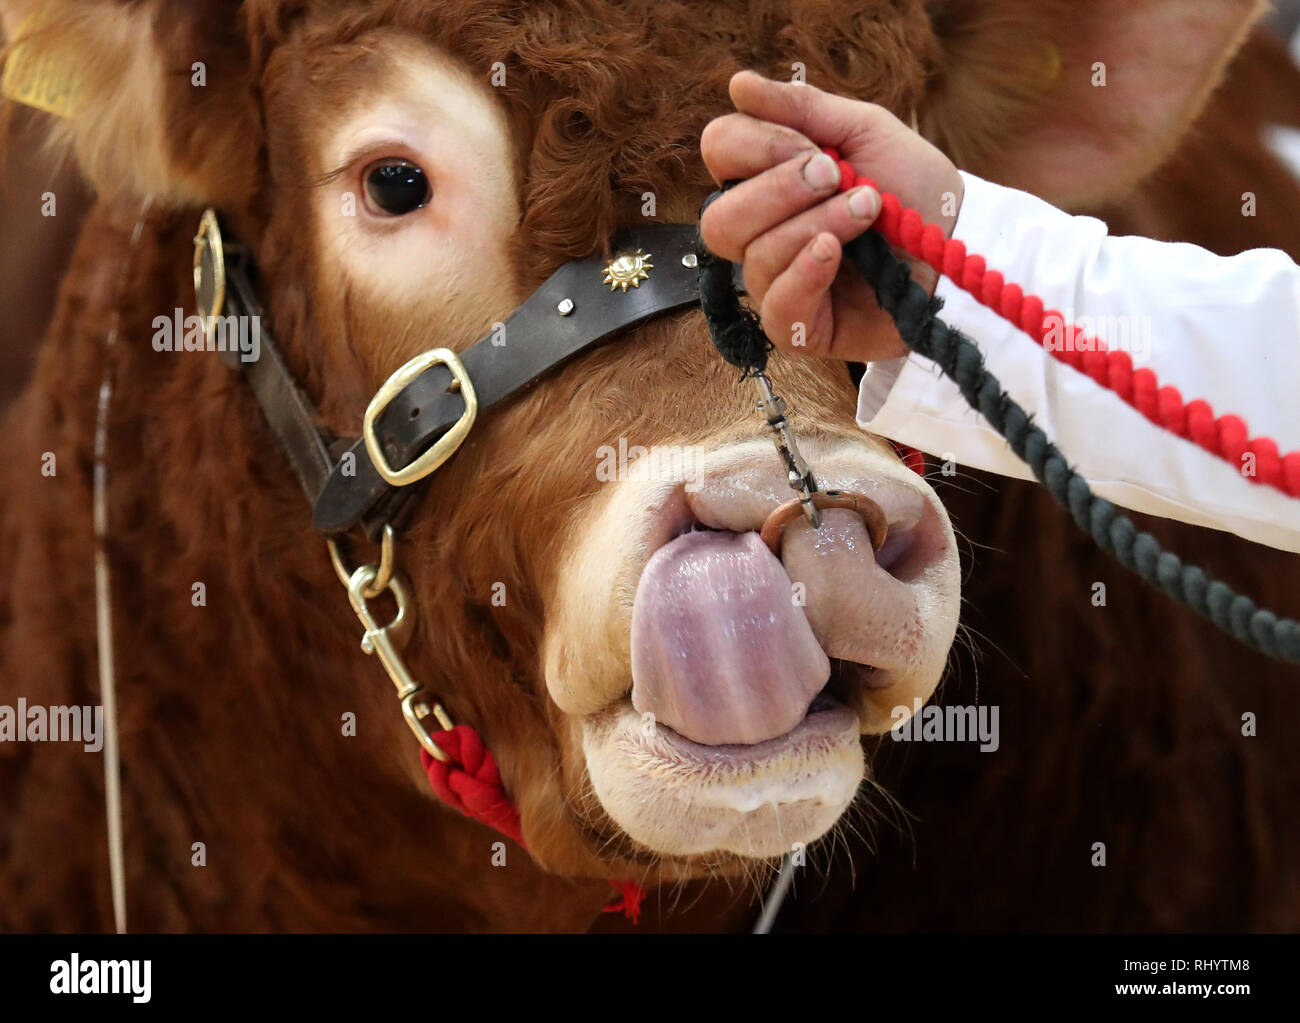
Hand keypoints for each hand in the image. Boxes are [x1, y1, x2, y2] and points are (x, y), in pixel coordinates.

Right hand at [700, 71, 963, 362]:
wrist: (961, 245)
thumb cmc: (913, 189)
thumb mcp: (864, 131)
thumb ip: (801, 108)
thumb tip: (737, 84)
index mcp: (765, 181)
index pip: (720, 154)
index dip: (758, 145)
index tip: (814, 146)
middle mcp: (759, 236)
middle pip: (720, 219)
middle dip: (779, 190)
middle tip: (838, 176)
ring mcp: (774, 285)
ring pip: (756, 256)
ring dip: (817, 224)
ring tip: (869, 211)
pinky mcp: (799, 328)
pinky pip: (775, 307)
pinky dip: (804, 273)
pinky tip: (835, 253)